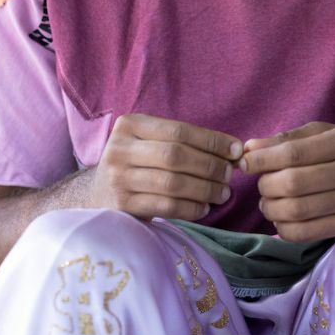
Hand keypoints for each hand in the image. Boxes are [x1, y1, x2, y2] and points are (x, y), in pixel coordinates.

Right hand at [84, 113, 240, 219]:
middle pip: (176, 156)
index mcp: (130, 126)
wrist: (97, 193)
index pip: (180, 131)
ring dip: (205, 189)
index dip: (213, 141)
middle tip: (230, 175)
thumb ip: (187, 143)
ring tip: (223, 193)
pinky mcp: (120, 206)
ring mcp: (117, 178)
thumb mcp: (153, 143)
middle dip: (211, 166)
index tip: (237, 151)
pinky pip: (165, 206)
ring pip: (172, 183)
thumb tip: (236, 152)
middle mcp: (119, 149)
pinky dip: (191, 208)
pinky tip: (204, 208)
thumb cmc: (138, 163)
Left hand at [244, 122, 334, 241]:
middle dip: (265, 186)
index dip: (260, 160)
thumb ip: (295, 138)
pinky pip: (307, 232)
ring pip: (296, 210)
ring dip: (271, 209)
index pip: (293, 151)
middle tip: (263, 185)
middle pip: (291, 183)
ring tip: (271, 203)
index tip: (245, 163)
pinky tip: (285, 221)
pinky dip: (284, 229)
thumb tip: (249, 149)